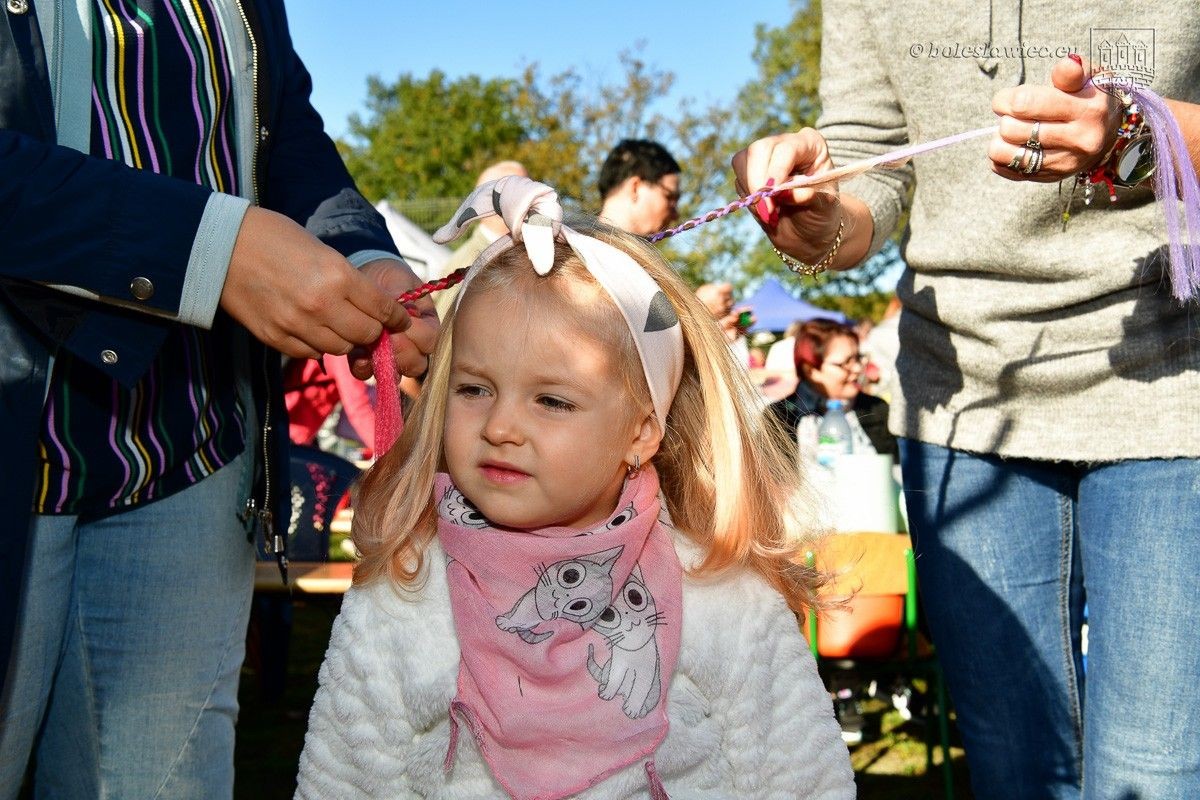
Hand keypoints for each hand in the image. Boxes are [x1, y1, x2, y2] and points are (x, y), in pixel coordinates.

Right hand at [221, 206, 408, 357]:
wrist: (220, 245)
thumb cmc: (274, 237)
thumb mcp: (322, 250)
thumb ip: (347, 281)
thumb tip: (372, 306)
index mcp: (338, 276)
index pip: (383, 310)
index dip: (397, 317)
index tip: (399, 319)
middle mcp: (322, 305)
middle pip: (366, 335)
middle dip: (373, 331)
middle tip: (369, 324)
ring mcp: (297, 325)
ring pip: (340, 348)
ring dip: (344, 339)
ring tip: (337, 324)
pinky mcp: (276, 338)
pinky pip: (311, 353)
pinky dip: (317, 345)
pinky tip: (311, 329)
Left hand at [348, 258, 438, 380]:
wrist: (366, 277)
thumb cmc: (389, 279)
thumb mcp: (399, 280)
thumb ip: (402, 296)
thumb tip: (408, 313)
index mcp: (428, 326)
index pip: (430, 342)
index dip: (416, 335)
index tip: (401, 322)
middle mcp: (414, 346)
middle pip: (416, 364)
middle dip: (400, 351)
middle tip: (384, 335)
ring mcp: (391, 355)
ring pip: (395, 373)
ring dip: (383, 362)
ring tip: (370, 345)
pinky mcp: (368, 359)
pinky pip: (368, 373)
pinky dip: (364, 367)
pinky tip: (359, 355)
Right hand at [730, 128, 843, 263]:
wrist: (808, 230)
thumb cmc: (821, 213)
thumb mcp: (824, 205)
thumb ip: (808, 196)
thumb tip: (785, 193)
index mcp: (810, 143)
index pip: (786, 149)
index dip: (777, 171)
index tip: (773, 195)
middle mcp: (785, 143)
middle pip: (758, 150)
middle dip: (757, 181)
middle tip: (767, 210)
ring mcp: (765, 156)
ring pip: (742, 162)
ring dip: (752, 192)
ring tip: (771, 212)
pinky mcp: (749, 171)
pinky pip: (738, 180)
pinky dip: (748, 199)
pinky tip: (766, 209)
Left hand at [990, 56, 1121, 181]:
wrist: (1109, 133)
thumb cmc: (1091, 98)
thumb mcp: (1090, 77)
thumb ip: (1072, 71)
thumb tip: (1068, 63)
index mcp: (1088, 110)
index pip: (1024, 103)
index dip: (1006, 98)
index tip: (1008, 98)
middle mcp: (1079, 141)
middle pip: (1011, 129)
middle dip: (1005, 117)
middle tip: (1014, 114)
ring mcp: (1064, 163)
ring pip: (1005, 153)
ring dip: (1000, 139)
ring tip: (1013, 130)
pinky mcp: (1049, 177)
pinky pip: (1006, 169)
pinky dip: (1001, 157)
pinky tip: (1014, 146)